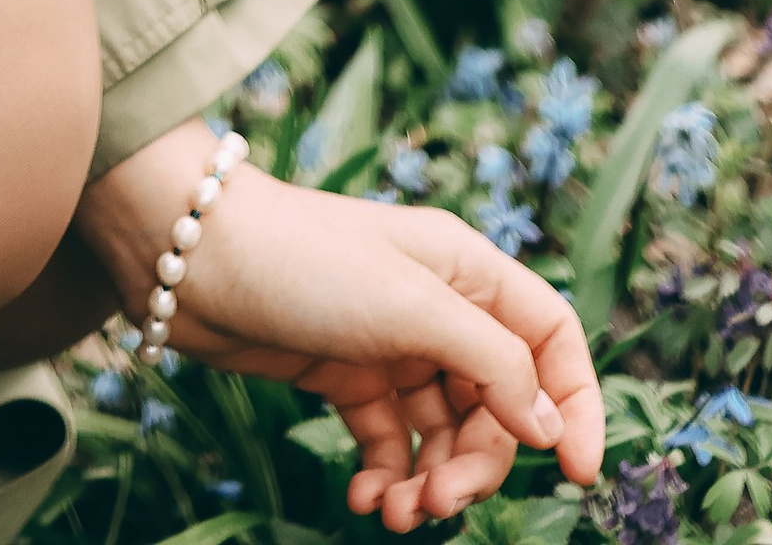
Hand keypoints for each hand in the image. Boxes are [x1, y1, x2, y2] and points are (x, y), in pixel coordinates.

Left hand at [79, 129, 604, 533]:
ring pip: (444, 433)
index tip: (579, 475)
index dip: (577, 405)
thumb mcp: (411, 305)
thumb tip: (550, 428)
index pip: (551, 339)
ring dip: (431, 480)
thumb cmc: (305, 259)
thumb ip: (491, 364)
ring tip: (396, 512)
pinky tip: (365, 500)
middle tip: (439, 501)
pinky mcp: (345, 376)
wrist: (192, 258)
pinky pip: (390, 442)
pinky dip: (387, 476)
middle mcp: (437, 307)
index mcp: (467, 270)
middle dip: (477, 464)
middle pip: (499, 406)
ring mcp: (390, 344)